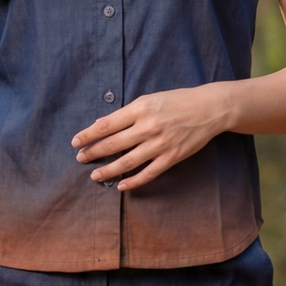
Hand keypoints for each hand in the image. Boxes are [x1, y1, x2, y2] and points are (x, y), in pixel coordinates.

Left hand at [72, 84, 230, 190]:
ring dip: (108, 170)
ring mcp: (160, 144)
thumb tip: (103, 125)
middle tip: (80, 158)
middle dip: (93, 152)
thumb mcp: (150, 99)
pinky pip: (148, 173)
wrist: (209, 109)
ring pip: (127, 162)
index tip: (76, 142)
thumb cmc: (178, 101)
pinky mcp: (171, 157)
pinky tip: (121, 185)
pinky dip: (133, 181)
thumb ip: (128, 113)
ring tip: (95, 176)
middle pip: (112, 144)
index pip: (106, 124)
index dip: (88, 135)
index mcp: (140, 109)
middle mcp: (148, 127)